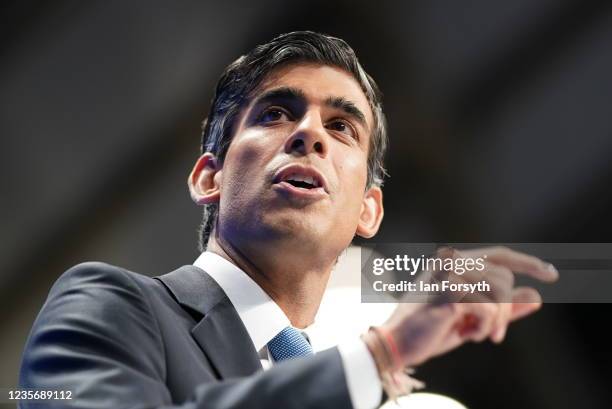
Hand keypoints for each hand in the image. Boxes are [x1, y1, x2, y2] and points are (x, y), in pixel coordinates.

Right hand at [378, 246, 558, 367]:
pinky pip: (488, 307)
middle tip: (494, 334)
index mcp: (453, 262)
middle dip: (506, 309)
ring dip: (496, 319)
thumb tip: (536, 296)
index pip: (498, 255)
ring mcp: (448, 272)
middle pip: (503, 277)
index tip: (551, 275)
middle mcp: (450, 261)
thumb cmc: (431, 329)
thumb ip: (502, 307)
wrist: (398, 342)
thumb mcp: (472, 318)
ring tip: (478, 333)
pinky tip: (467, 333)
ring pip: (500, 289)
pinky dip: (484, 326)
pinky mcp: (448, 290)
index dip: (527, 263)